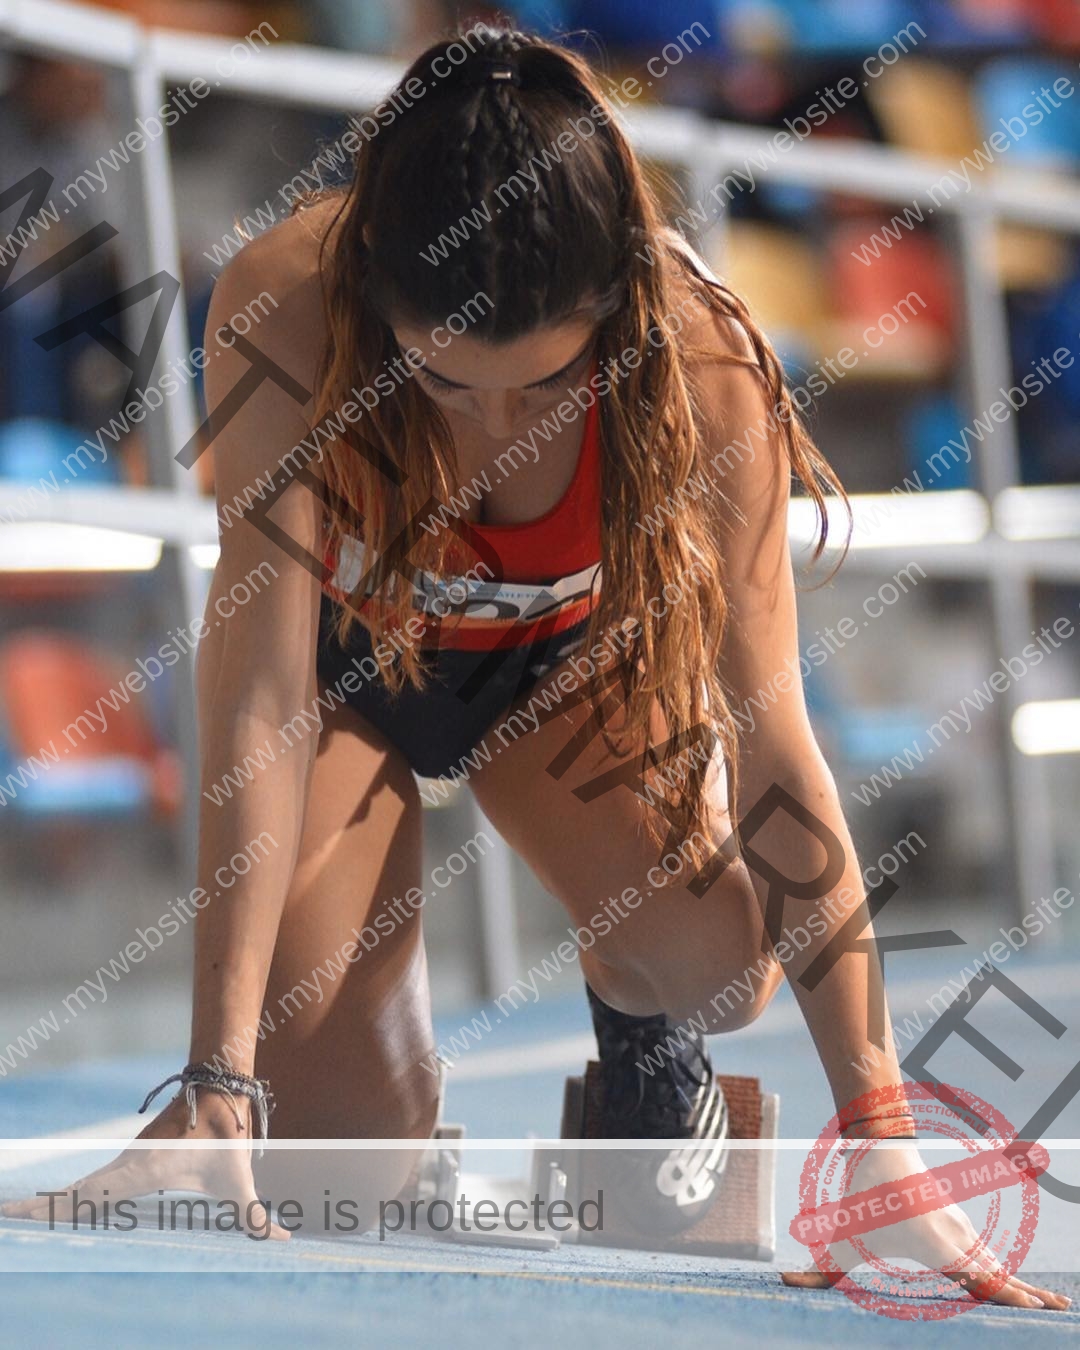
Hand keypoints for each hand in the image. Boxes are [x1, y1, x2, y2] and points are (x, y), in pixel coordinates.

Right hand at [0, 1089, 289, 1241]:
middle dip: (38, 1211)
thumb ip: (257, 1215)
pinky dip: (71, 1195)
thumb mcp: (238, 1180)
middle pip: (73, 1197)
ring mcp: (124, 1164)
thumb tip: (284, 1238)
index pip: (85, 1198)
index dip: (50, 1208)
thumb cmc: (226, 1133)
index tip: (11, 1212)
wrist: (220, 1087)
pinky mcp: (131, 1162)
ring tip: (17, 1217)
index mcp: (136, 1175)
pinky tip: (61, 1207)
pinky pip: (93, 1183)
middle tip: (5, 1218)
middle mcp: (122, 1169)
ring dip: (52, 1205)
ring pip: (81, 1190)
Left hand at [782, 1140, 1069, 1309]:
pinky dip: (1004, 1270)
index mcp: (939, 1249)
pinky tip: (1014, 1283)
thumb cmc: (862, 1197)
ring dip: (1020, 1286)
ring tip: (1049, 1306)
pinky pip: (986, 1253)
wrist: (880, 1148)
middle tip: (1060, 1312)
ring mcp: (960, 1230)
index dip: (1009, 1294)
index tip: (1038, 1307)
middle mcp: (957, 1240)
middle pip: (998, 1274)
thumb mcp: (840, 1238)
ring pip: (995, 1264)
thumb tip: (781, 1280)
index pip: (983, 1278)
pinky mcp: (956, 1224)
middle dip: (1027, 1296)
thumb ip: (815, 1268)